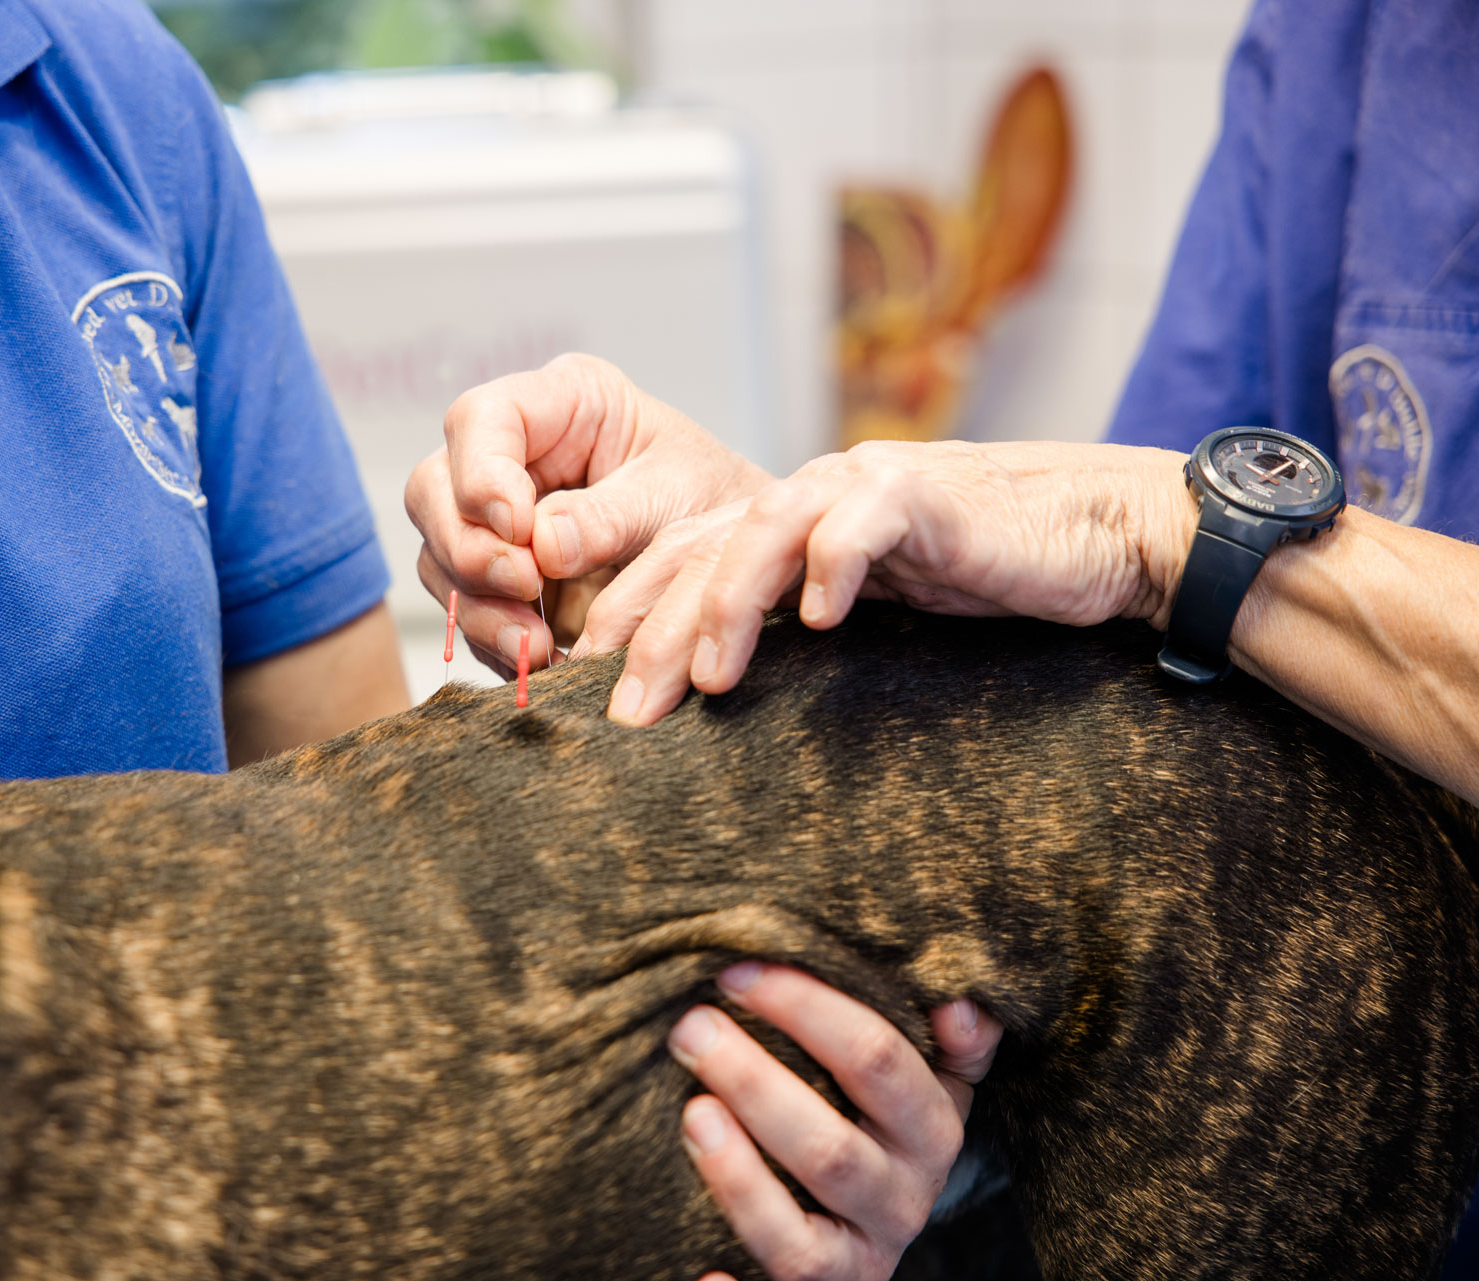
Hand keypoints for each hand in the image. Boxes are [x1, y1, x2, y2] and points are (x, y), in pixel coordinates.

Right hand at [405, 353, 771, 672]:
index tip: (518, 529)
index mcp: (559, 404)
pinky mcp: (501, 581)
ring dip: (480, 608)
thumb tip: (541, 544)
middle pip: (434, 490)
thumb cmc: (716, 500)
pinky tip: (537, 660)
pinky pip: (468, 612)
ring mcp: (497, 521)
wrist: (740, 562)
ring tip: (536, 646)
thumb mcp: (678, 496)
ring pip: (440, 558)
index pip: (480, 419)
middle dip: (468, 547)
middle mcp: (513, 457)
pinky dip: (495, 641)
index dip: (481, 474)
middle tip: (523, 587)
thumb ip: (610, 517)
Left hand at [606, 439, 1196, 724]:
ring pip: (764, 530)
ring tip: (708, 678)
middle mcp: (808, 495)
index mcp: (782, 523)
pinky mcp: (926, 493)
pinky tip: (820, 620)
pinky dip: (836, 565)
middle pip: (702, 553)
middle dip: (654, 632)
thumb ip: (795, 634)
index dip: (627, 621)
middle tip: (626, 714)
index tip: (588, 697)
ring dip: (727, 605)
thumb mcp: (868, 613)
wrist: (1091, 533)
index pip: (680, 564)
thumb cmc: (977, 578)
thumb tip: (712, 701)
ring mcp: (863, 484)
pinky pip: (865, 519)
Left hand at [668, 964, 1004, 1280]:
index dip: (806, 1010)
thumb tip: (961, 1007)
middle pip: (831, 1150)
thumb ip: (955, 1041)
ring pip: (797, 1238)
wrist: (877, 1217)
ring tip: (691, 1114)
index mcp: (933, 1132)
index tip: (737, 972)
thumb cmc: (882, 1117)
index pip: (877, 1061)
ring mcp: (857, 1259)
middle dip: (755, 1083)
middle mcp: (901, 1203)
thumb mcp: (931, 1075)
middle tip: (690, 1029)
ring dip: (740, 1180)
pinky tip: (701, 1272)